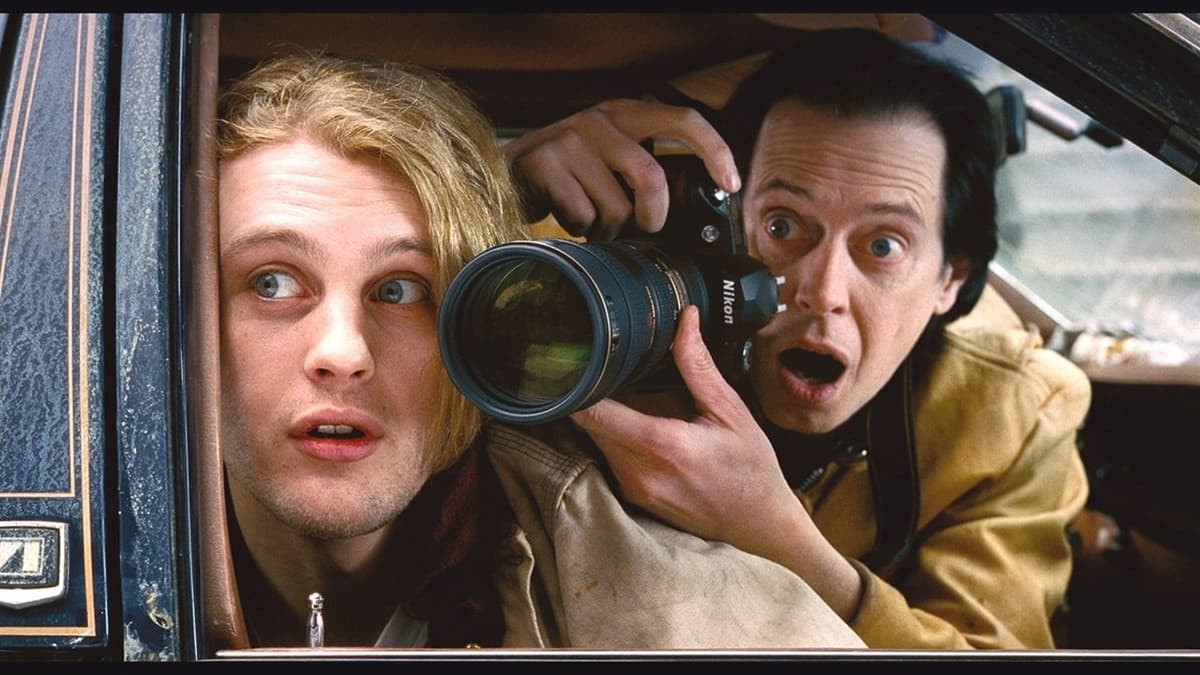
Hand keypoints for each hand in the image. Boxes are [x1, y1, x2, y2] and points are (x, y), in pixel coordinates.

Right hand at [504, 98, 739, 239]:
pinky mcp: (544, 164)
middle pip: (650, 176)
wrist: (507, 172)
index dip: (715, 152)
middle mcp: (600, 120)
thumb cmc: (570, 173)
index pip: (684, 120)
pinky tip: (567, 215)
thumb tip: (689, 208)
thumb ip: (644, 172)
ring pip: (614, 207)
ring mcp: (570, 140)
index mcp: (625, 114)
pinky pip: (581, 216)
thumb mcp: (610, 159)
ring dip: (608, 228)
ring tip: (592, 218)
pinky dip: (580, 229)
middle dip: (653, 216)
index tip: (731, 183)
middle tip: (645, 227)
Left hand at [570, 305, 864, 617]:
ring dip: (607, 418)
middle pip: (590, 425)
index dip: (580, 385)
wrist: (760, 526)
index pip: (594, 413)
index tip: (578, 360)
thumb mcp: (731, 410)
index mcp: (663, 445)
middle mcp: (639, 472)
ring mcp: (633, 489)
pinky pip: (611, 459)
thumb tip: (686, 318)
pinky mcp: (634, 499)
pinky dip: (619, 438)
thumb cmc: (751, 467)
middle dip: (595, 395)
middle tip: (606, 367)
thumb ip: (698, 366)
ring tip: (628, 395)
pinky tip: (643, 427)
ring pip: (598, 441)